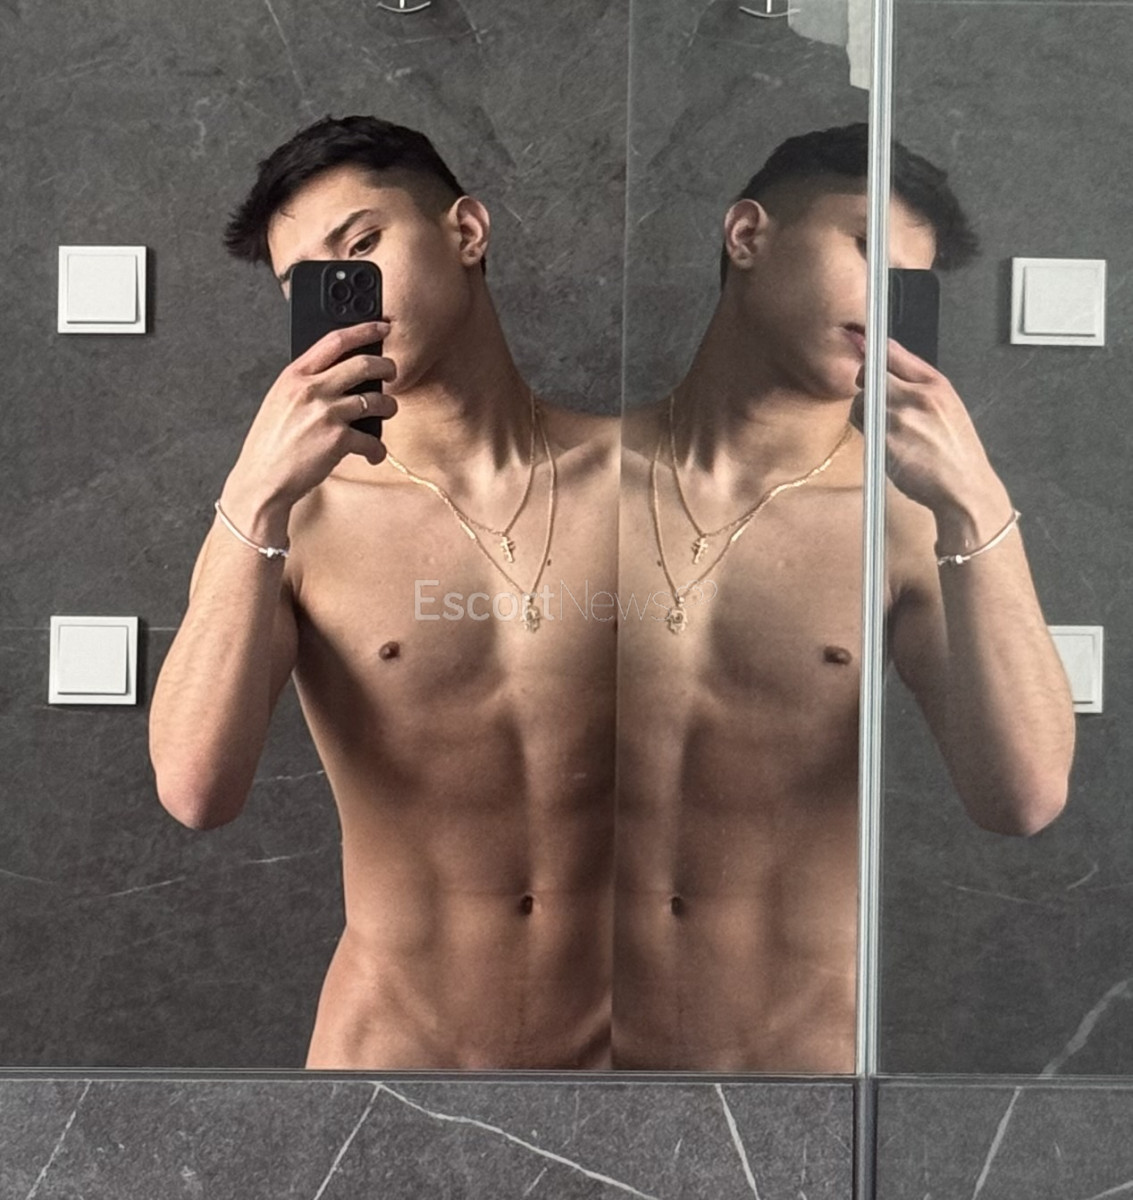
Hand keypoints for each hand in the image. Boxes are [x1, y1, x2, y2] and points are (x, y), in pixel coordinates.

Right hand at [221, 321, 397, 530]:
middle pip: (363, 364)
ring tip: (387, 412)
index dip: (364, 330)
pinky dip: (377, 449)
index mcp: (294, 375)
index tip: (382, 327)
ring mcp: (326, 413)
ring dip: (389, 406)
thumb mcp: (280, 402)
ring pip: (376, 400)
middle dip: (387, 367)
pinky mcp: (337, 440)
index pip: (335, 340)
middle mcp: (311, 389)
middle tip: (393, 372)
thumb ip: (305, 385)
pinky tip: (372, 454)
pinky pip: (372, 440)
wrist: (262, 480)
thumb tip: (338, 376)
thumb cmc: (270, 445)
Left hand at [851, 339, 1011, 542]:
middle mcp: (917, 396)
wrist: (964, 487)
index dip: (873, 353)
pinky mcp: (885, 441)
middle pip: (870, 375)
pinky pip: (862, 427)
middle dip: (866, 386)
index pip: (893, 352)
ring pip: (861, 402)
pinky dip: (867, 433)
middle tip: (873, 401)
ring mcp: (899, 418)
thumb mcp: (947, 405)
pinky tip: (885, 444)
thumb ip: (918, 385)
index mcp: (935, 384)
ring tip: (886, 430)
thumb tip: (886, 368)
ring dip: (864, 413)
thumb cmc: (955, 452)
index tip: (865, 355)